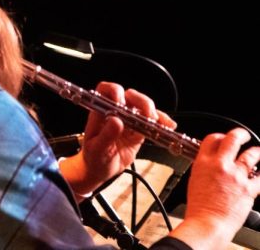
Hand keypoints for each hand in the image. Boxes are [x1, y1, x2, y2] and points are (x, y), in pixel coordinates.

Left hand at [59, 82, 175, 195]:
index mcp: (100, 113)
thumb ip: (106, 135)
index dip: (115, 92)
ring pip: (142, 107)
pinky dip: (161, 122)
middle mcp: (115, 113)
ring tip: (157, 122)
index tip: (122, 104)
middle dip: (141, 101)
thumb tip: (116, 121)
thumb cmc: (93, 158)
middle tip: (147, 115)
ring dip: (153, 111)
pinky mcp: (138, 131)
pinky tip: (168, 125)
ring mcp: (128, 121)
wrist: (100, 170)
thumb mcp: (97, 149)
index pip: (106, 90)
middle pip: (129, 96)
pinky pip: (151, 122)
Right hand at [169, 128, 259, 248]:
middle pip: (232, 140)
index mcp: (203, 163)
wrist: (209, 223)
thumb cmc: (199, 207)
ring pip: (250, 156)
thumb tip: (212, 165)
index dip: (219, 136)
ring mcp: (236, 176)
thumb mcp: (194, 180)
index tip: (223, 138)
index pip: (212, 139)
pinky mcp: (249, 189)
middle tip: (243, 135)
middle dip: (240, 134)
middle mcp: (220, 166)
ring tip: (257, 151)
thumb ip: (205, 169)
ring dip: (256, 152)